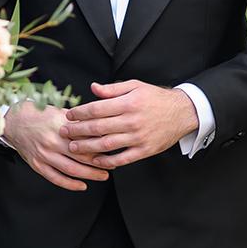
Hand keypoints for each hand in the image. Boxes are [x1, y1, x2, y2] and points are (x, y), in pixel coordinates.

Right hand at [2, 100, 110, 191]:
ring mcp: (44, 154)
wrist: (13, 122)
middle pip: (81, 155)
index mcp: (60, 125)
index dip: (101, 144)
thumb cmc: (38, 115)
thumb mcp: (59, 112)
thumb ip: (77, 120)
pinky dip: (70, 184)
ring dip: (89, 175)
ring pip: (71, 169)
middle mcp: (52, 141)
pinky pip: (56, 178)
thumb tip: (99, 124)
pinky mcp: (37, 164)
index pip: (86, 137)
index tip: (113, 147)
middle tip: (112, 164)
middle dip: (99, 162)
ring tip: (103, 176)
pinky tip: (82, 185)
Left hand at [61, 81, 198, 168]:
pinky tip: (96, 160)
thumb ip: (113, 89)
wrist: (183, 112)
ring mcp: (138, 137)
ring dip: (87, 147)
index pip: (97, 109)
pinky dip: (107, 161)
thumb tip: (92, 88)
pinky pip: (123, 158)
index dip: (80, 113)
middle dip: (78, 130)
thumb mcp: (135, 86)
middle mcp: (132, 121)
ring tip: (73, 147)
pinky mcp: (145, 150)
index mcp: (128, 103)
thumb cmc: (156, 98)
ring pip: (107, 144)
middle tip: (63, 132)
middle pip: (98, 127)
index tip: (69, 115)